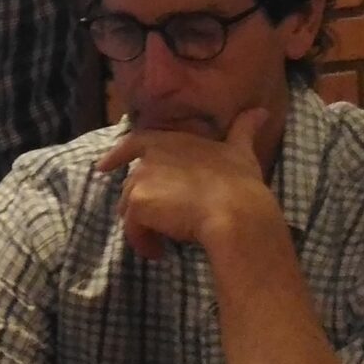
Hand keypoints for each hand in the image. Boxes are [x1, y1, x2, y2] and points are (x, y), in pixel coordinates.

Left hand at [95, 110, 282, 261]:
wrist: (235, 211)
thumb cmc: (239, 183)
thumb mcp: (241, 152)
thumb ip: (243, 130)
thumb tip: (261, 111)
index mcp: (170, 141)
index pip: (134, 142)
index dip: (116, 155)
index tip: (102, 167)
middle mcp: (150, 156)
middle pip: (132, 184)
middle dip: (142, 205)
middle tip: (162, 223)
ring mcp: (141, 179)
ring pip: (130, 209)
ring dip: (143, 227)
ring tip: (162, 242)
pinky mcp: (138, 204)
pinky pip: (132, 229)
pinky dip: (142, 243)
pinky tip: (159, 252)